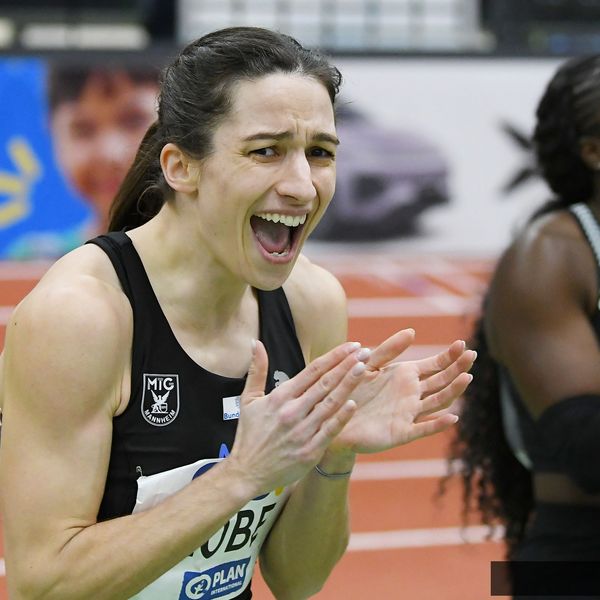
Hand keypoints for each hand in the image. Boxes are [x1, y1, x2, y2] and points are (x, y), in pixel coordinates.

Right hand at [227, 340, 367, 494]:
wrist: (246, 473)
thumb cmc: (249, 435)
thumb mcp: (248, 400)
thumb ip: (256, 370)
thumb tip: (256, 343)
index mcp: (280, 397)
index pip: (313, 370)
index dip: (334, 356)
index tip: (351, 346)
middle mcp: (292, 412)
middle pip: (325, 383)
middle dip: (347, 365)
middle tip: (365, 351)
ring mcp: (302, 432)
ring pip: (330, 403)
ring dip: (349, 384)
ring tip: (364, 368)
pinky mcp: (309, 451)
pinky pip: (329, 431)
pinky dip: (342, 417)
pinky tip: (354, 403)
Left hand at [330, 329, 474, 453]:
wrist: (334, 416)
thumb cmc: (350, 388)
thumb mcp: (368, 364)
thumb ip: (389, 349)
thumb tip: (412, 331)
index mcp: (406, 376)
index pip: (435, 365)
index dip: (450, 356)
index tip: (463, 344)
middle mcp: (412, 394)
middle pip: (442, 381)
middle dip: (458, 368)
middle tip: (473, 355)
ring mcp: (409, 413)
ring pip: (438, 402)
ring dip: (453, 391)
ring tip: (467, 378)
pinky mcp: (401, 432)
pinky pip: (423, 428)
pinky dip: (438, 423)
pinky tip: (452, 417)